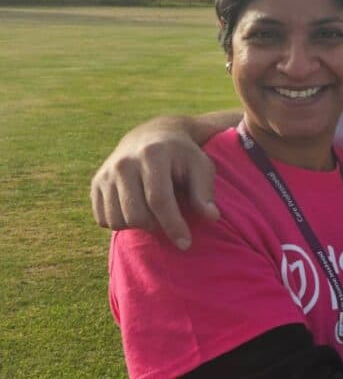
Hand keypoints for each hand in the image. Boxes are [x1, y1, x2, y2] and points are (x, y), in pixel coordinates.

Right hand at [89, 117, 219, 248]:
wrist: (151, 135)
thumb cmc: (182, 155)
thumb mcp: (201, 165)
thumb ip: (204, 191)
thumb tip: (212, 217)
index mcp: (152, 154)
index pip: (159, 200)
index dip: (173, 225)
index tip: (186, 243)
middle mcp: (124, 162)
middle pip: (136, 215)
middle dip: (156, 226)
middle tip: (169, 220)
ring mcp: (106, 173)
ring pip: (117, 220)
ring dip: (138, 226)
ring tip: (153, 213)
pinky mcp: (96, 183)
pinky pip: (103, 219)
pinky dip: (121, 222)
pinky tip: (137, 209)